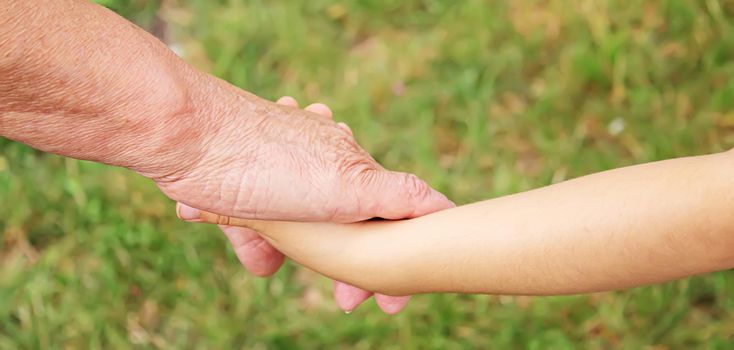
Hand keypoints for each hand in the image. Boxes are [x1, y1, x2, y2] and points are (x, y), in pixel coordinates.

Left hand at [167, 94, 453, 312]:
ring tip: (263, 259)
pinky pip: (264, 226)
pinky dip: (258, 243)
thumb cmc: (267, 162)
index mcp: (353, 169)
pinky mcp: (249, 189)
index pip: (390, 221)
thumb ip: (395, 195)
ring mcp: (286, 180)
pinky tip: (248, 246)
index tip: (390, 303)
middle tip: (345, 301)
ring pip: (302, 234)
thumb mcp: (344, 186)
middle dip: (342, 267)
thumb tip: (447, 209)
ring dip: (290, 255)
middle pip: (345, 233)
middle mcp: (324, 171)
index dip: (394, 264)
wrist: (186, 141)